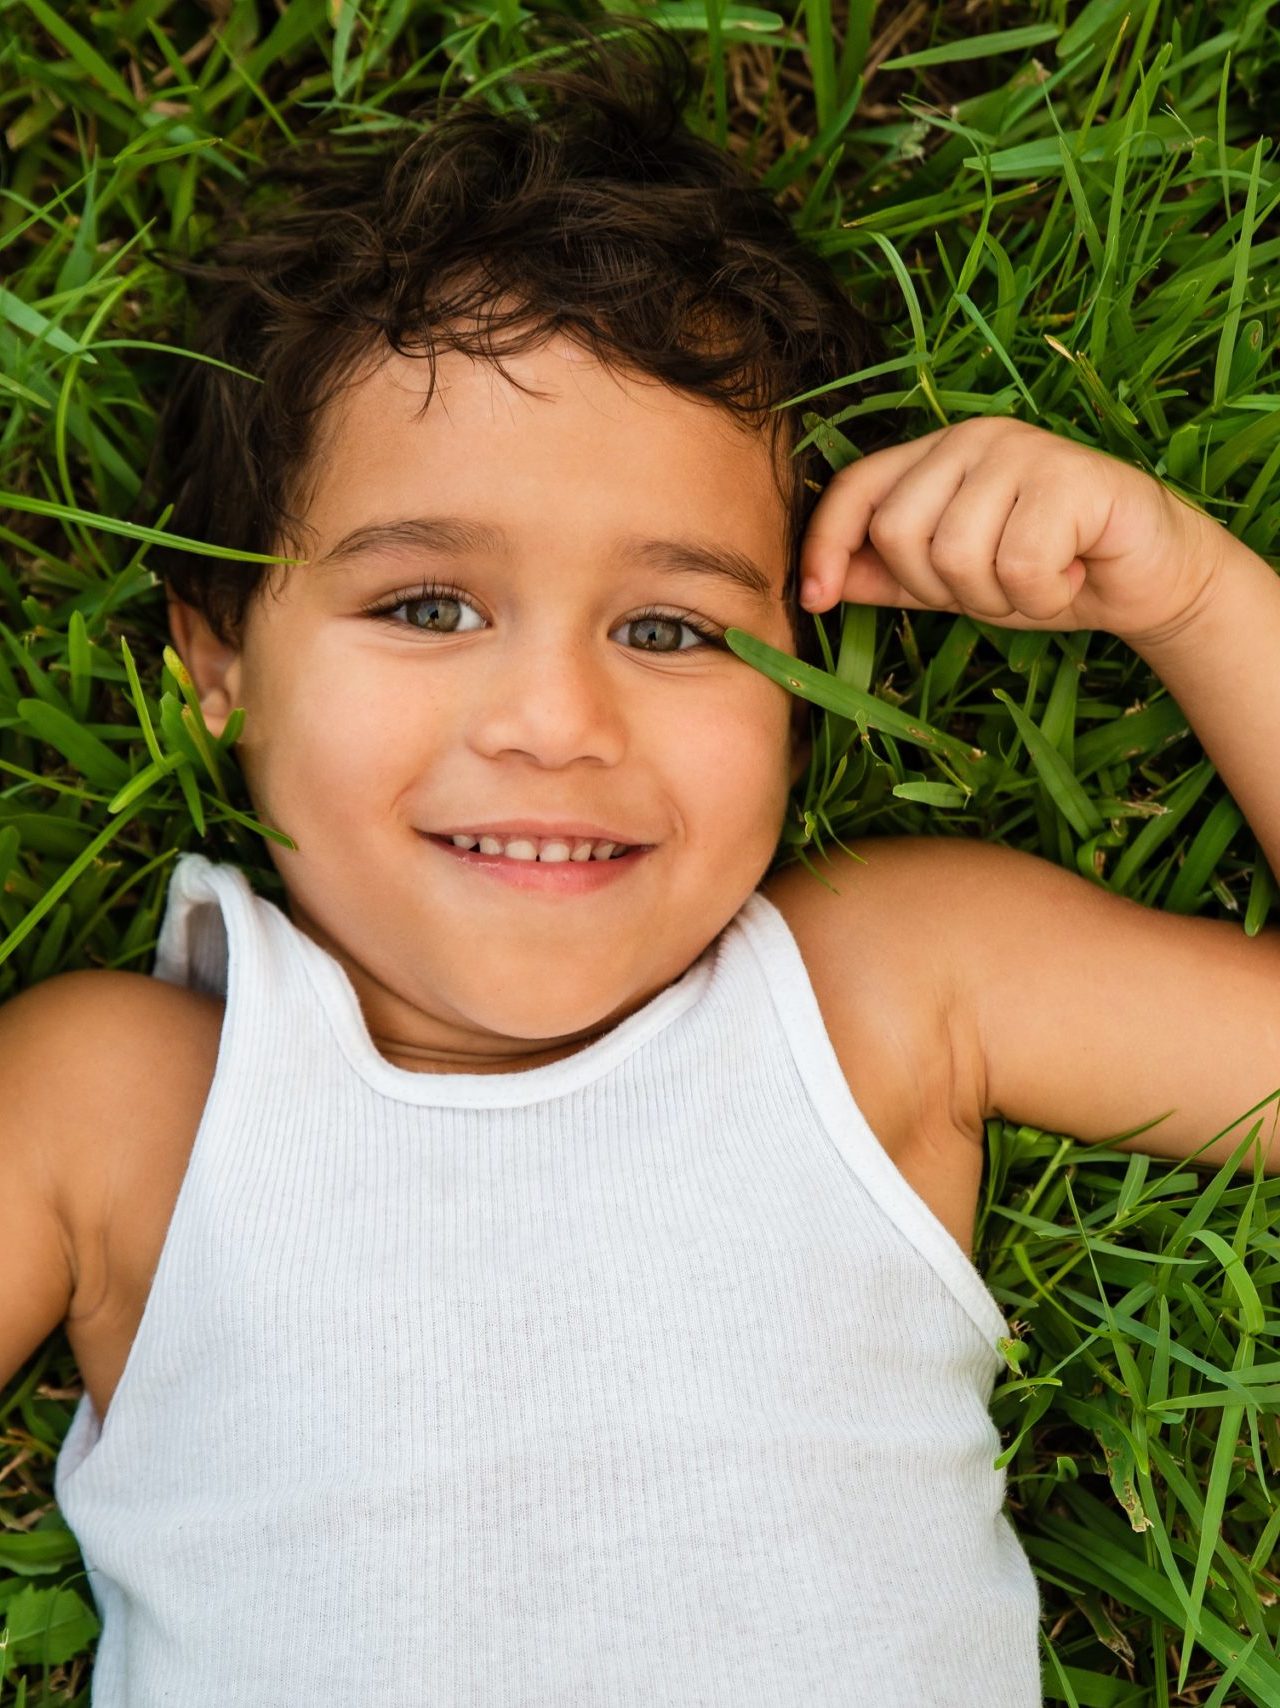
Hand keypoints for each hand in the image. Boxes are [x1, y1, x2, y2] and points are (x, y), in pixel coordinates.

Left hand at [798, 417, 1226, 646]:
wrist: (1146, 577)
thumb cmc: (1045, 572)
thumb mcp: (950, 583)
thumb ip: (887, 576)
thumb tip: (815, 585)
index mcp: (935, 456)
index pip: (855, 488)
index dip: (825, 545)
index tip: (815, 600)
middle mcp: (972, 439)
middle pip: (899, 533)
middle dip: (941, 590)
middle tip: (996, 586)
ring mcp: (1022, 450)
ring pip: (957, 555)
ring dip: (998, 597)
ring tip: (1038, 579)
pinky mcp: (1070, 475)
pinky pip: (1019, 566)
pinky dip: (1043, 595)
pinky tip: (1073, 574)